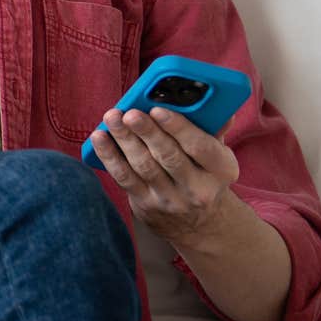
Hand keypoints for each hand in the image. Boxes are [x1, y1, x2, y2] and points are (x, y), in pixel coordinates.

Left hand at [88, 107, 239, 243]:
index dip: (179, 128)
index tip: (158, 110)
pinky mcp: (145, 204)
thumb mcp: (217, 154)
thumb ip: (212, 127)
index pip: (201, 147)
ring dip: (124, 140)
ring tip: (112, 118)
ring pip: (144, 166)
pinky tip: (99, 137)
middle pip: (169, 157)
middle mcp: (198, 188)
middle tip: (129, 113)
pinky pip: (124, 178)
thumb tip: (207, 100)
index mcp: (221, 169)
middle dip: (147, 132)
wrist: (197, 221)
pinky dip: (109, 156)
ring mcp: (170, 200)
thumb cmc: (203, 172)